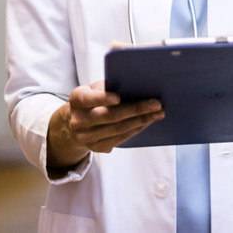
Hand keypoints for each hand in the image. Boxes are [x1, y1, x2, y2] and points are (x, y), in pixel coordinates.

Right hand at [46, 81, 163, 169]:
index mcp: (76, 100)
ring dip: (141, 121)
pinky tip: (147, 122)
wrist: (74, 123)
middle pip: (109, 116)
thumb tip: (134, 85)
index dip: (103, 98)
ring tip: (158, 113)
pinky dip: (136, 130)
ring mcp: (86, 137)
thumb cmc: (91, 99)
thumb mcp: (92, 89)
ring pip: (118, 129)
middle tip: (156, 104)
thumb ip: (107, 86)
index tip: (119, 97)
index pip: (88, 99)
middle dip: (136, 109)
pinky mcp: (96, 148)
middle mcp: (78, 120)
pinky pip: (120, 139)